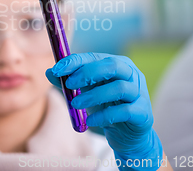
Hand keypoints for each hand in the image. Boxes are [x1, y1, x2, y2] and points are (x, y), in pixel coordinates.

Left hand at [46, 53, 162, 170]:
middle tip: (69, 85)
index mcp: (117, 64)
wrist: (127, 135)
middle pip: (112, 66)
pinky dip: (104, 116)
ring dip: (94, 96)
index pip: (95, 57)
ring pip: (119, 89)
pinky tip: (90, 121)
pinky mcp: (143, 113)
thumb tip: (49, 72)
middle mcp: (131, 75)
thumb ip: (69, 82)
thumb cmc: (105, 107)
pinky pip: (124, 111)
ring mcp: (139, 93)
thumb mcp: (85, 92)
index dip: (75, 61)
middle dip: (88, 73)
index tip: (57, 69)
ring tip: (76, 105)